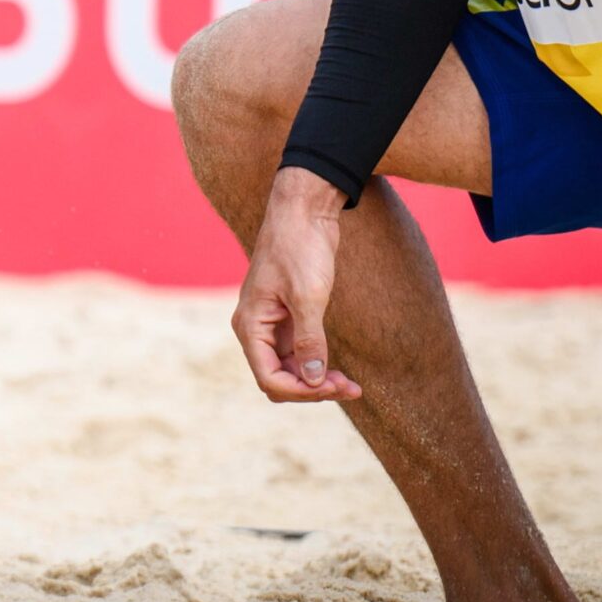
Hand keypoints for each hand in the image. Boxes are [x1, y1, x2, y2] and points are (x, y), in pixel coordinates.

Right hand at [232, 167, 362, 402]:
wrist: (304, 211)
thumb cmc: (300, 248)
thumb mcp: (308, 296)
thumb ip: (310, 341)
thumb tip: (313, 379)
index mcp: (250, 324)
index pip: (269, 377)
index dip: (301, 390)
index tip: (334, 386)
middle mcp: (256, 328)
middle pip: (279, 377)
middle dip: (311, 388)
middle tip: (351, 388)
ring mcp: (272, 324)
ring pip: (290, 368)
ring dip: (317, 379)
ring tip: (351, 384)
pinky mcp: (289, 316)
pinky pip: (299, 353)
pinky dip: (318, 364)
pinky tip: (339, 370)